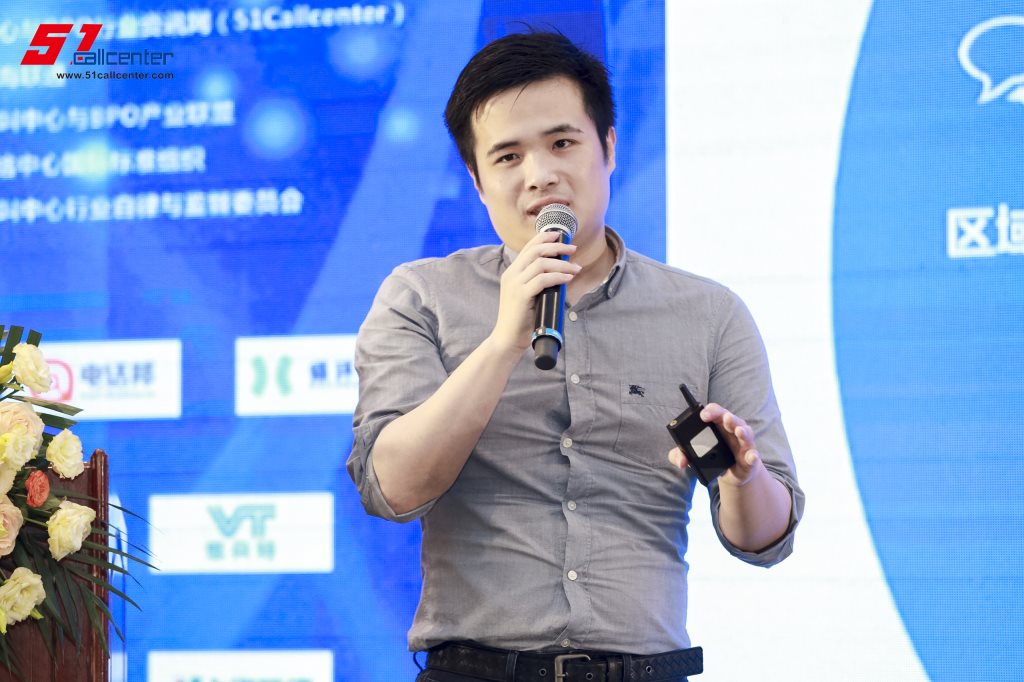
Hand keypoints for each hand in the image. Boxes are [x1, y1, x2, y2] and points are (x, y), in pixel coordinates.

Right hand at [489, 230, 579, 352]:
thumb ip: (538, 283)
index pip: (528, 247)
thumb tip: (562, 273)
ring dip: (562, 263)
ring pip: (541, 263)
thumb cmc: (522, 320)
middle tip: (573, 249)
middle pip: (536, 250)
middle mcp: (511, 274)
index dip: (545, 238)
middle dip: (557, 246)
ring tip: (575, 268)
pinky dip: (558, 276)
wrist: (507, 339)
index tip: (560, 235)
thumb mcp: (529, 296)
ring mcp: (515, 284)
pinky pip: (542, 279)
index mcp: (512, 272)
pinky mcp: (521, 295)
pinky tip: (568, 278)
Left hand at [667, 403, 763, 485]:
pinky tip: (751, 456)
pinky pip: (753, 456)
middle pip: (732, 420)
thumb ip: (679, 456)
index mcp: (717, 426)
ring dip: (743, 432)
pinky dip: (753, 456)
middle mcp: (732, 431)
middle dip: (728, 418)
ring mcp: (742, 444)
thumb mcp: (691, 456)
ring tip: (739, 431)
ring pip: (746, 434)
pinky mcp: (749, 459)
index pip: (716, 412)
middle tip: (725, 418)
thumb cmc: (711, 458)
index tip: (703, 415)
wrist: (729, 475)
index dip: (711, 410)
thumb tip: (681, 461)